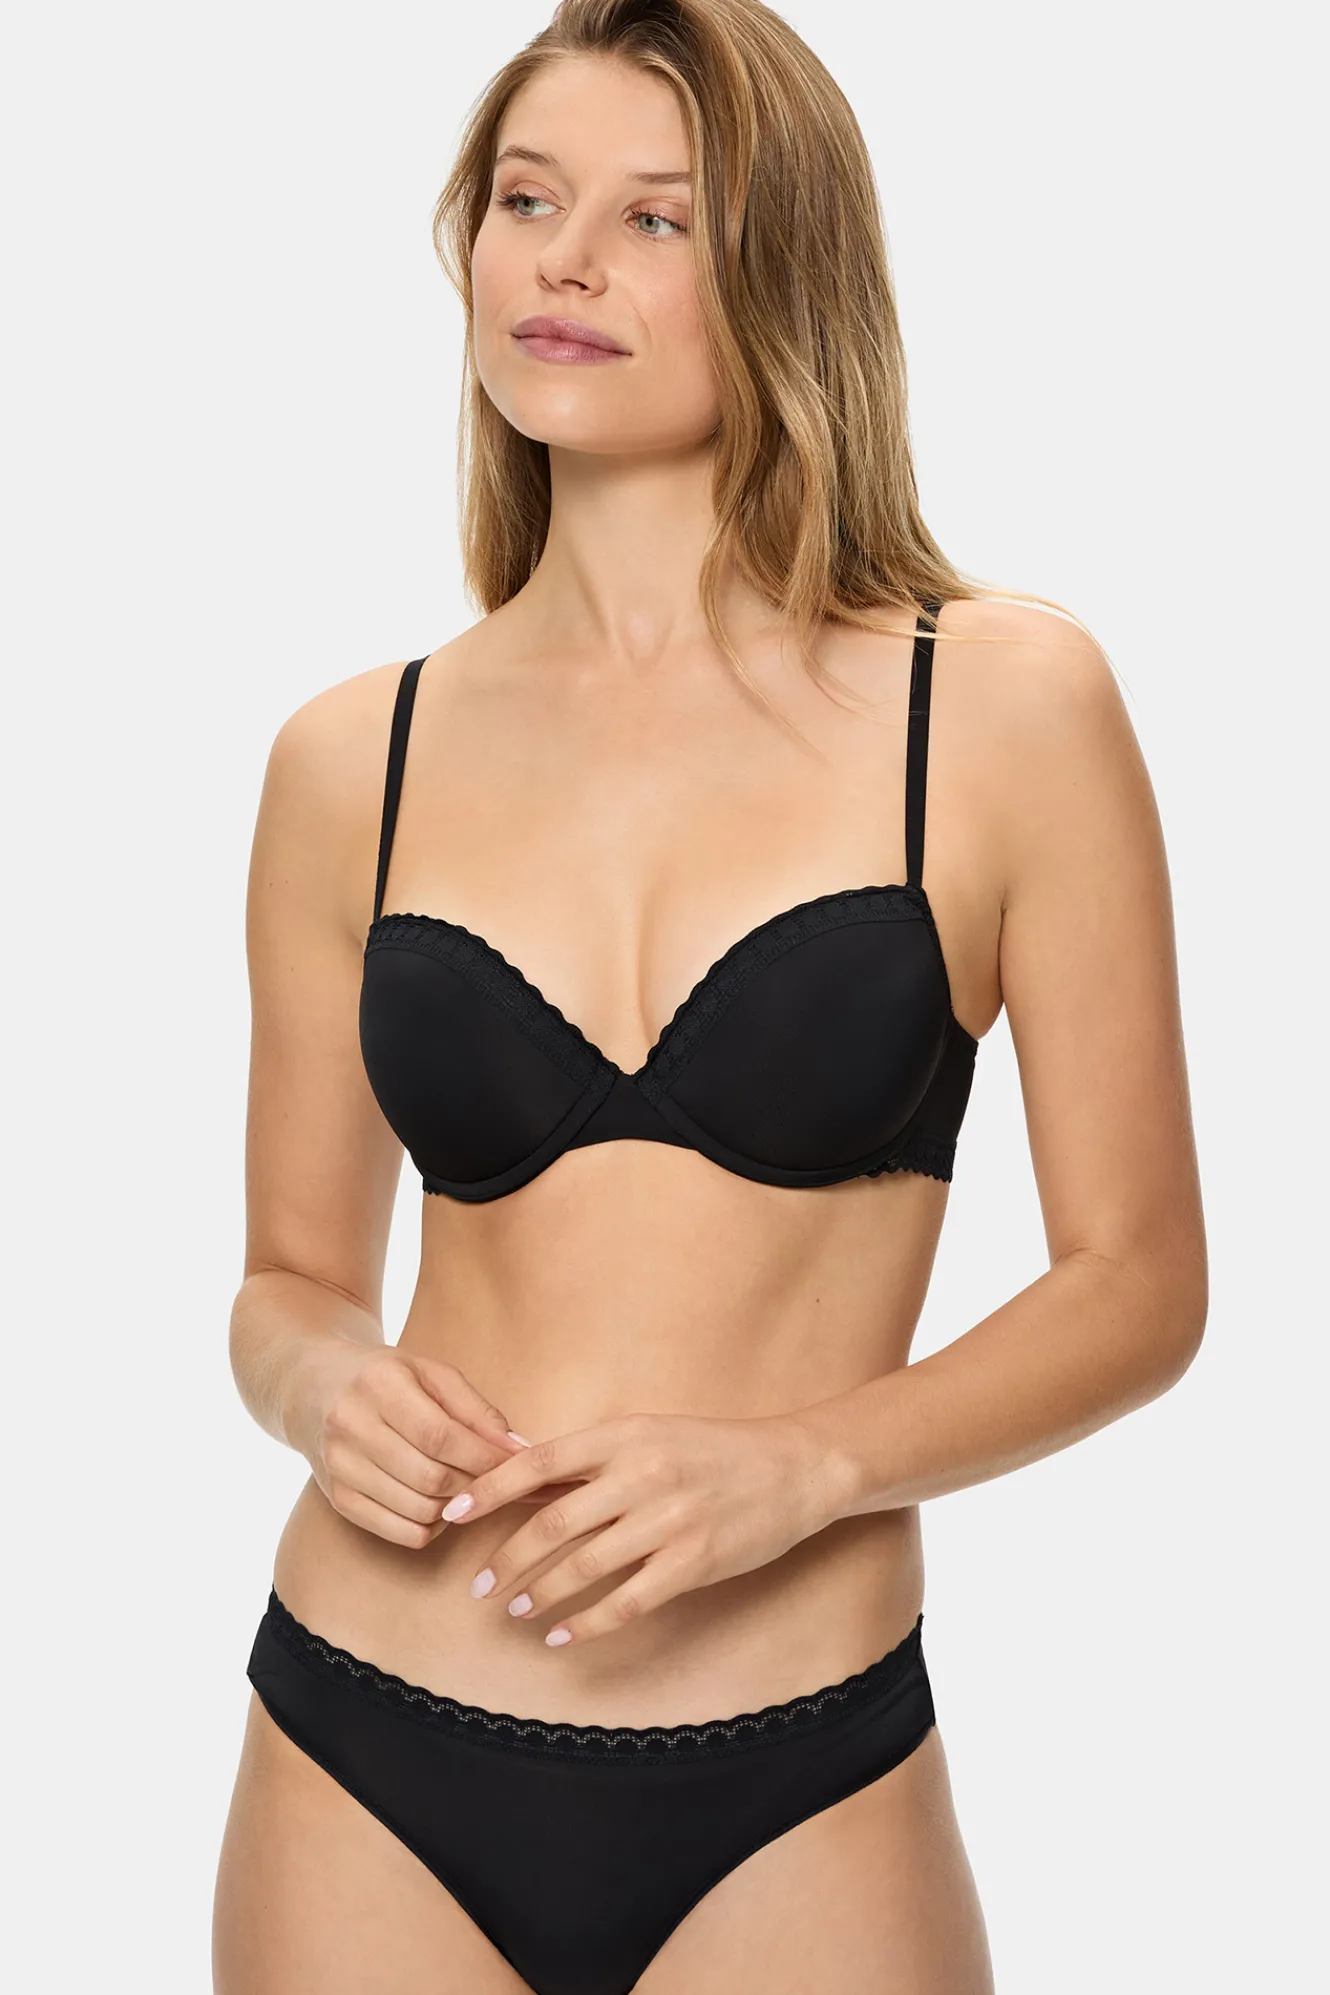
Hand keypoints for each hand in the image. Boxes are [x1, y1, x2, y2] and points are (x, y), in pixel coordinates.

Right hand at [285, 1342, 530, 1547]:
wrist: (312, 1389)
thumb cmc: (385, 1377)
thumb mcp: (430, 1373)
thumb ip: (476, 1409)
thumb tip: (517, 1449)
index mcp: (379, 1385)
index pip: (440, 1436)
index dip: (484, 1457)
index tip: (517, 1463)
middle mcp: (351, 1427)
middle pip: (431, 1478)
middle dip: (475, 1484)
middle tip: (496, 1479)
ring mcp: (339, 1467)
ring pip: (418, 1510)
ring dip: (456, 1507)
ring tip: (466, 1486)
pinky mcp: (337, 1499)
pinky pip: (400, 1532)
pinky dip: (432, 1526)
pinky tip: (437, 1503)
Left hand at [440, 1411, 850, 1646]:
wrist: (792, 1467)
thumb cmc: (713, 1450)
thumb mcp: (649, 1435)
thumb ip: (591, 1460)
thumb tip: (521, 1477)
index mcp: (623, 1435)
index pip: (539, 1462)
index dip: (489, 1490)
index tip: (451, 1514)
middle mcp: (641, 1475)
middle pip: (552, 1523)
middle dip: (507, 1559)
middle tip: (478, 1585)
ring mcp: (669, 1521)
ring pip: (583, 1566)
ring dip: (540, 1593)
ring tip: (516, 1610)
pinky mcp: (693, 1562)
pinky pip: (626, 1601)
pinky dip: (588, 1623)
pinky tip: (563, 1636)